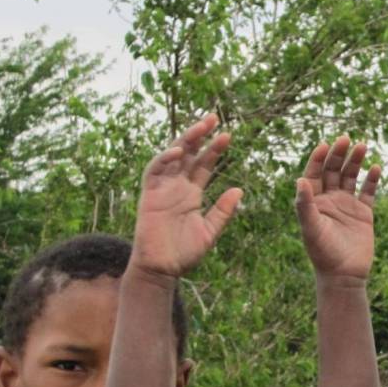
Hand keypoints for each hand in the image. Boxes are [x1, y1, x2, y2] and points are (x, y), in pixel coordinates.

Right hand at [130, 114, 242, 279]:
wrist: (162, 269)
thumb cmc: (184, 253)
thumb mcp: (211, 230)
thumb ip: (223, 211)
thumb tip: (239, 190)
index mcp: (192, 193)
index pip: (203, 165)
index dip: (214, 149)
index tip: (228, 135)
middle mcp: (176, 187)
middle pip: (188, 154)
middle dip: (199, 135)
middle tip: (214, 117)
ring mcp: (162, 189)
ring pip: (171, 157)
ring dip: (184, 140)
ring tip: (200, 126)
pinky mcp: (148, 196)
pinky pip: (153, 173)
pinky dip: (163, 160)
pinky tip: (177, 151)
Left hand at [295, 136, 381, 282]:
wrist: (344, 275)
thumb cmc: (322, 253)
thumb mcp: (310, 228)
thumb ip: (305, 204)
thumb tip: (300, 180)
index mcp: (313, 201)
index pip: (314, 173)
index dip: (318, 158)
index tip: (324, 145)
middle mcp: (329, 199)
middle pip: (333, 170)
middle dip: (339, 154)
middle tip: (345, 139)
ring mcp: (347, 205)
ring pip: (351, 176)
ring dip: (356, 161)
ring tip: (363, 146)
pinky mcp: (364, 213)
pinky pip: (368, 192)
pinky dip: (372, 180)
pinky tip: (376, 168)